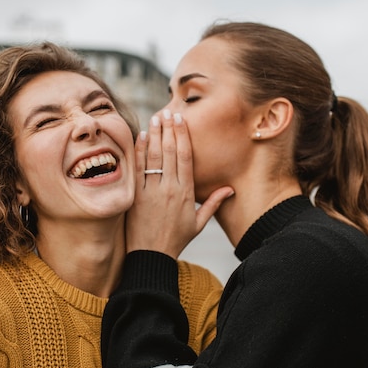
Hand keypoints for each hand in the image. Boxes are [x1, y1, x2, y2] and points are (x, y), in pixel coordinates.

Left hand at [125, 109, 233, 257]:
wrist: (151, 256)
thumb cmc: (176, 239)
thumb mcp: (198, 223)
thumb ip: (213, 203)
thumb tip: (230, 189)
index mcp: (186, 193)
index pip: (186, 157)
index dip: (183, 136)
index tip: (181, 120)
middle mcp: (170, 189)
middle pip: (170, 152)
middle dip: (169, 129)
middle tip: (167, 111)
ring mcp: (152, 191)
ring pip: (154, 157)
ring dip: (155, 135)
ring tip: (155, 118)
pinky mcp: (136, 196)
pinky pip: (138, 169)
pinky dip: (139, 151)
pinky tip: (141, 137)